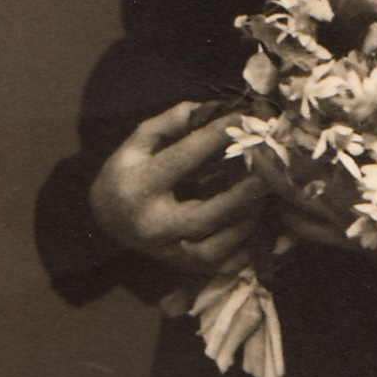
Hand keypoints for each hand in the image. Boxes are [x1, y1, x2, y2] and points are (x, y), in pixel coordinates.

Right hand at [89, 99, 265, 279]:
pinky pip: (220, 267)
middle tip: (269, 173)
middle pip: (202, 217)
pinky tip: (258, 229)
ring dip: (245, 226)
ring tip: (263, 200)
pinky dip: (243, 251)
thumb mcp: (138, 143)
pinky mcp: (184, 268)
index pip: (181, 160)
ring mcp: (167, 251)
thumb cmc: (128, 173)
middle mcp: (151, 224)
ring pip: (214, 250)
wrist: (107, 219)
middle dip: (240, 196)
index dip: (214, 137)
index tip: (244, 119)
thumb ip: (170, 123)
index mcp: (138, 187)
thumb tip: (209, 108)